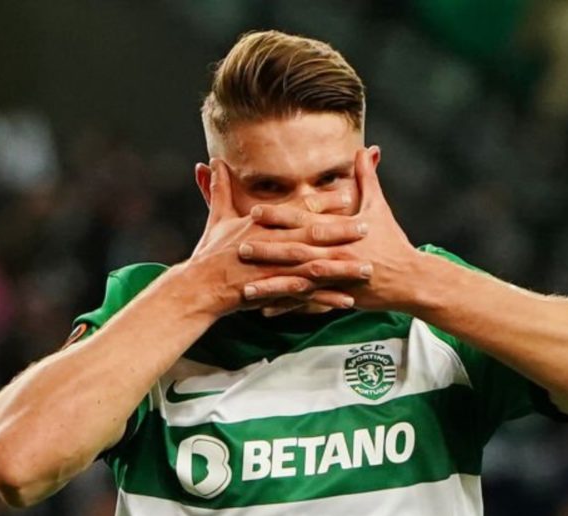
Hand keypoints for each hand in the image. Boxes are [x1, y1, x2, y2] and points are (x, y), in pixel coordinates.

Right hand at [176, 157, 369, 316]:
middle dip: (343, 231)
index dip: (325, 202)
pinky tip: (348, 301)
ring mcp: (276, 268)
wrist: (200, 286)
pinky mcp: (275, 291)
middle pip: (315, 234)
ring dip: (344, 268)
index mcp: (264, 223)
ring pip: (317, 266)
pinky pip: (307, 297)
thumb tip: (211, 162)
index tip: (347, 195)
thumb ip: (219, 189)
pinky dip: (328, 299)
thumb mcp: (216, 217)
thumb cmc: (209, 253)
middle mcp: (273, 243)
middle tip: (368, 228)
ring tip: (367, 268)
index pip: (299, 208)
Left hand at [240, 146, 422, 314]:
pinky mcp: (337, 296)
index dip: (279, 216)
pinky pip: (307, 304)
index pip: (304, 220)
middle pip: (296, 251)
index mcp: (340, 230)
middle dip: (266, 250)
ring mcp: (335, 278)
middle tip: (238, 248)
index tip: (254, 211)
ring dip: (270, 284)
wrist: (409, 278)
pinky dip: (286, 307)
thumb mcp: (379, 206)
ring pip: (297, 282)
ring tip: (244, 288)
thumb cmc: (392, 241)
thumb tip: (365, 149)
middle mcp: (334, 254)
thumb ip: (366, 178)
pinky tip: (264, 310)